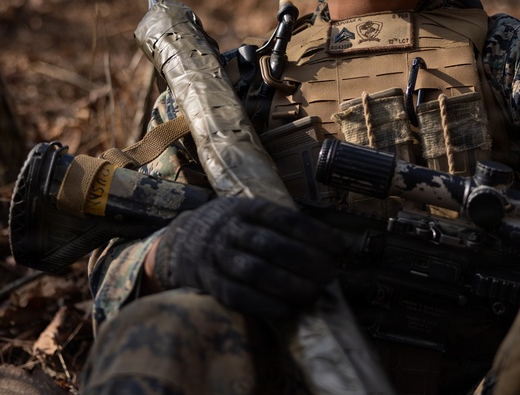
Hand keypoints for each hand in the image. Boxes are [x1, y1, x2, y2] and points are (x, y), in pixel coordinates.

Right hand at [152, 196, 341, 316]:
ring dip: (287, 284)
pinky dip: (263, 305)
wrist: (182, 240)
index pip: (285, 219)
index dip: (315, 234)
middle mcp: (230, 230)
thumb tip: (332, 246)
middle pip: (271, 245)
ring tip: (313, 294)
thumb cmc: (233, 229)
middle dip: (305, 261)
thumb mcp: (252, 213)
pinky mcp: (209, 282)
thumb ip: (284, 227)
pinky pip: (236, 295)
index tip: (338, 248)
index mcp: (247, 208)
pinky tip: (286, 310)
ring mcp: (217, 256)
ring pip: (254, 270)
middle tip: (329, 274)